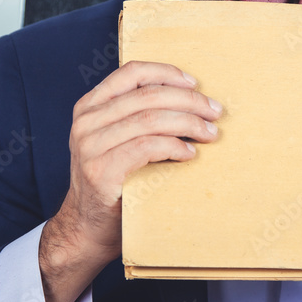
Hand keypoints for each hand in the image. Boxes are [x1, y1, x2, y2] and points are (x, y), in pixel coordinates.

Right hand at [39, 60, 221, 301]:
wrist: (88, 228)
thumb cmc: (114, 182)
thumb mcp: (118, 140)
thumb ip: (138, 117)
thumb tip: (191, 98)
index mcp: (90, 106)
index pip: (131, 73)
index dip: (166, 73)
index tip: (194, 83)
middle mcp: (86, 122)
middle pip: (147, 96)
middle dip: (188, 101)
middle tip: (215, 112)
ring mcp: (90, 147)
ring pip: (149, 120)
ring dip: (188, 124)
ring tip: (209, 133)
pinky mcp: (101, 171)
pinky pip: (145, 147)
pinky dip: (174, 146)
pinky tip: (190, 154)